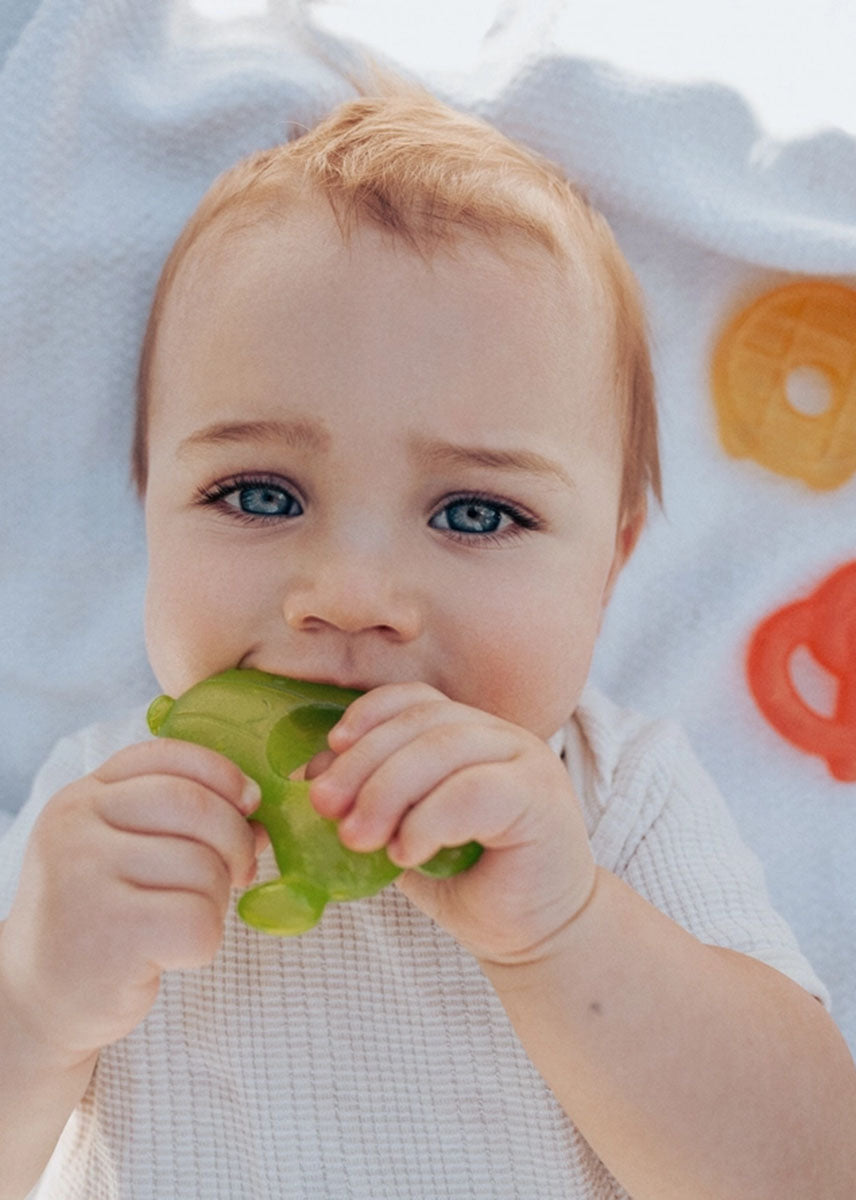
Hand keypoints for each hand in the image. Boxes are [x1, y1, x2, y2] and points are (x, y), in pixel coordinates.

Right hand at [0, 739, 261, 1065]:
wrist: (39, 1000)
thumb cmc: (100, 918)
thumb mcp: (124, 852)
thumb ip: (183, 824)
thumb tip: (259, 823)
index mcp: (82, 798)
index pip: (166, 756)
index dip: (222, 774)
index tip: (248, 802)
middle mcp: (76, 829)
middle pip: (196, 806)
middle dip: (235, 840)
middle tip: (239, 872)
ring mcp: (87, 879)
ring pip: (205, 868)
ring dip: (216, 900)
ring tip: (183, 920)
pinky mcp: (111, 935)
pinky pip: (199, 921)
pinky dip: (203, 942)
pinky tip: (172, 952)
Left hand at [307, 683, 595, 965]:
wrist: (539, 940)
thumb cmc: (472, 886)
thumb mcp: (407, 834)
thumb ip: (373, 802)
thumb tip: (312, 776)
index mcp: (473, 735)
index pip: (417, 700)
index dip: (369, 716)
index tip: (330, 750)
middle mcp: (503, 737)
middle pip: (424, 722)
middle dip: (364, 762)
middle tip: (324, 806)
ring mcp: (528, 761)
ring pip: (444, 749)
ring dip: (387, 791)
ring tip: (357, 838)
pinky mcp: (541, 798)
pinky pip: (473, 791)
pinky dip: (428, 820)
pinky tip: (405, 853)